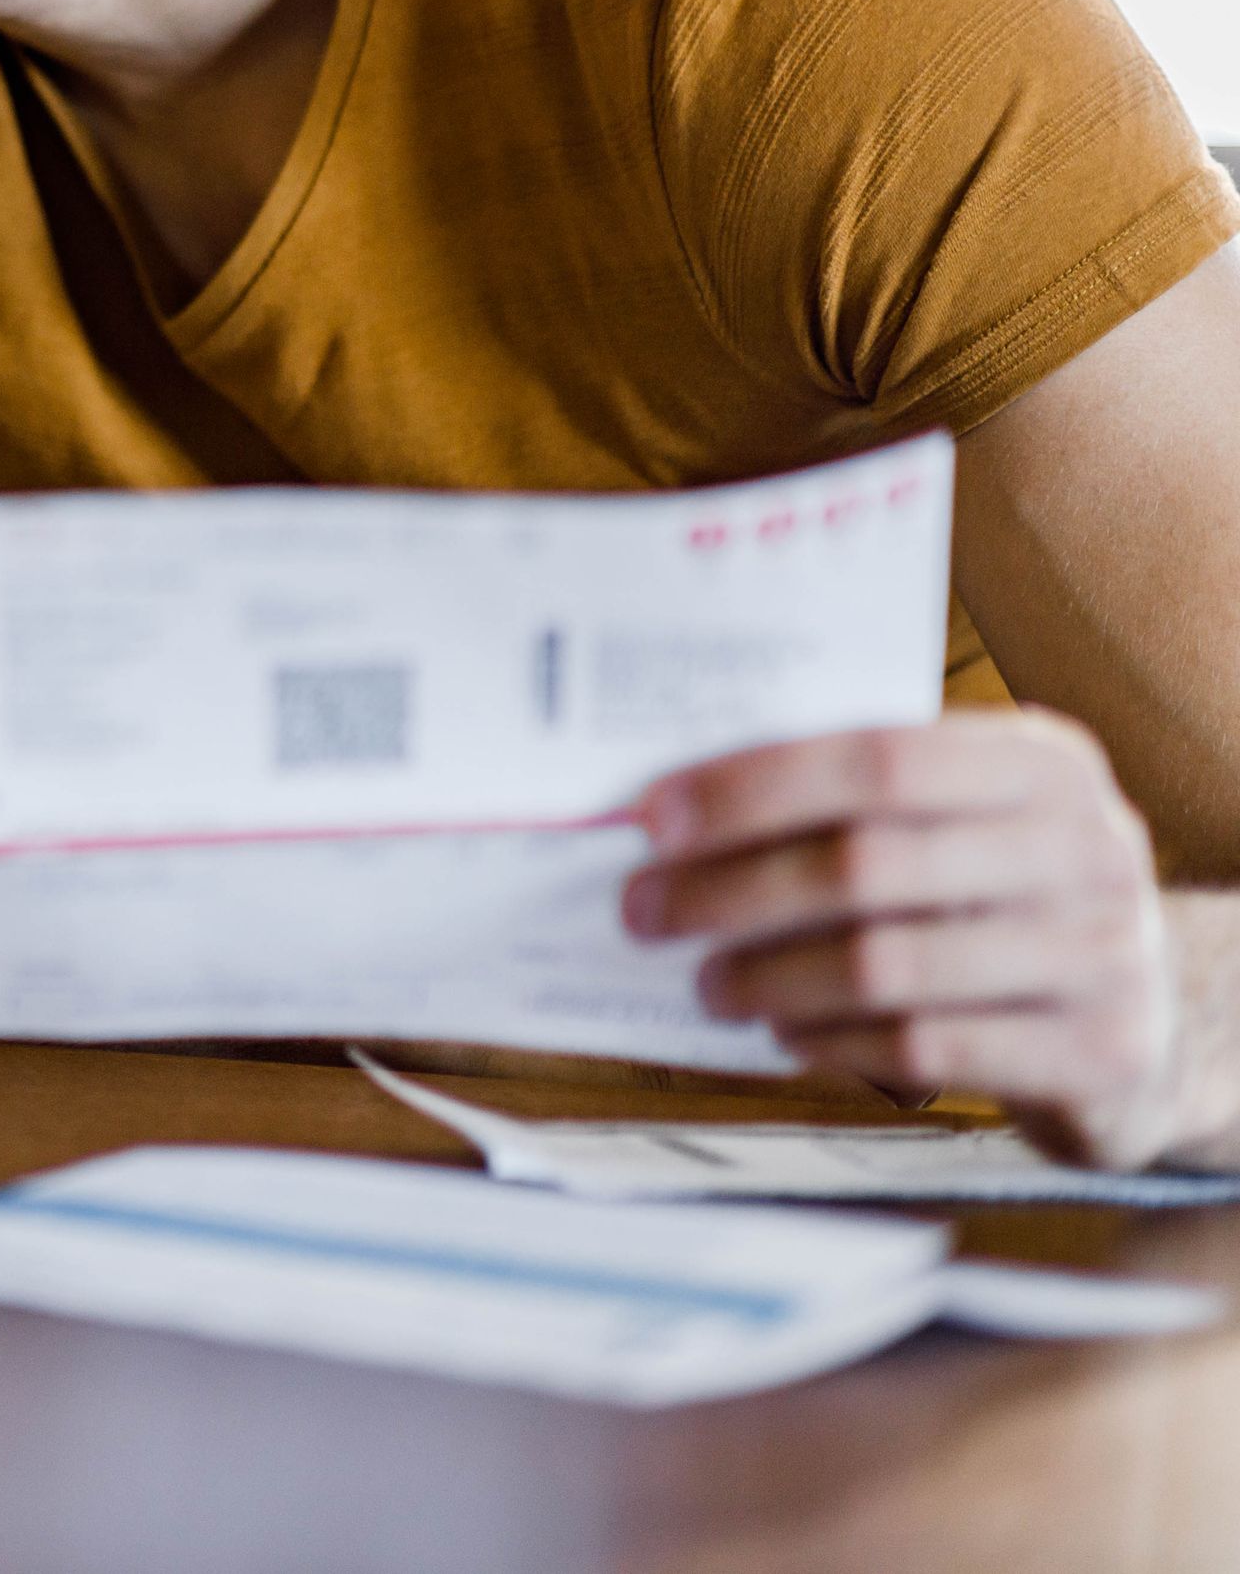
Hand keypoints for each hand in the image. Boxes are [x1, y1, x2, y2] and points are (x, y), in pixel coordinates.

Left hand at [627, 709, 1202, 1163]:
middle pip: (866, 863)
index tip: (652, 817)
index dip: (755, 787)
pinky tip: (786, 1037)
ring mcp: (1107, 954)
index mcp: (1045, 763)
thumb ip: (864, 806)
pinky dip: (834, 1044)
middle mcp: (1089, 847)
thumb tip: (679, 818)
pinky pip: (927, 1048)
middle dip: (729, 888)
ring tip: (708, 984)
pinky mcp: (1099, 1053)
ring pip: (885, 965)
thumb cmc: (1013, 901)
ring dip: (768, 977)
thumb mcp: (973, 825)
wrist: (1165, 1021)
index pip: (880, 757)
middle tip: (644, 910)